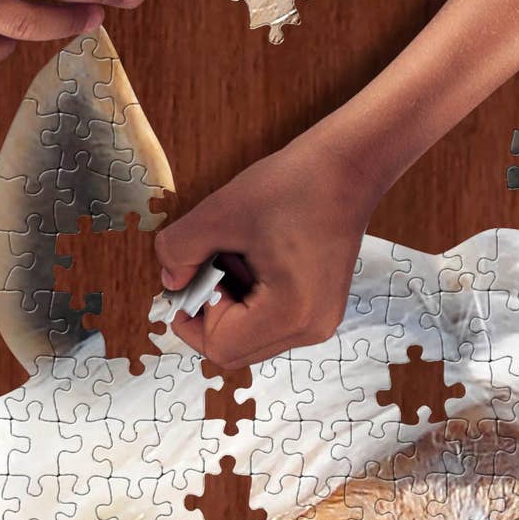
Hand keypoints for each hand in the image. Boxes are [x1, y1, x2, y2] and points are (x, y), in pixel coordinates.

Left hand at [151, 131, 379, 366]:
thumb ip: (179, 250)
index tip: (195, 272)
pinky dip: (249, 300)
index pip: (219, 348)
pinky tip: (258, 261)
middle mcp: (310, 330)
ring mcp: (319, 323)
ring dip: (230, 305)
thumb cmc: (294, 185)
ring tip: (241, 257)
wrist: (349, 168)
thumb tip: (169, 282)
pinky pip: (269, 324)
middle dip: (211, 312)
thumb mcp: (220, 212)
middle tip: (215, 262)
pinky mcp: (319, 310)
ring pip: (250, 339)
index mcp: (291, 313)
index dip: (192, 316)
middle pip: (234, 351)